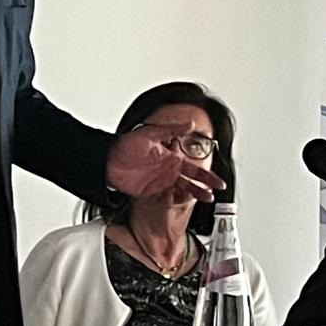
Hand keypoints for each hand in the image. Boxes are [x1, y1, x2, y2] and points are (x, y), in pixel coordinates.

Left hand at [104, 125, 224, 202]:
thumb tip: (191, 123)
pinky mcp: (150, 191)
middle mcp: (168, 171)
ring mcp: (160, 182)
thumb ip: (172, 130)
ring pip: (182, 190)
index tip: (218, 182)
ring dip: (194, 194)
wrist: (108, 159)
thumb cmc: (126, 145)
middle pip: (192, 181)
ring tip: (206, 199)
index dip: (207, 175)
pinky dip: (175, 200)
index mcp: (171, 158)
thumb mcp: (150, 133)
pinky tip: (184, 202)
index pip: (194, 168)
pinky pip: (166, 197)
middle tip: (217, 192)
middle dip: (205, 186)